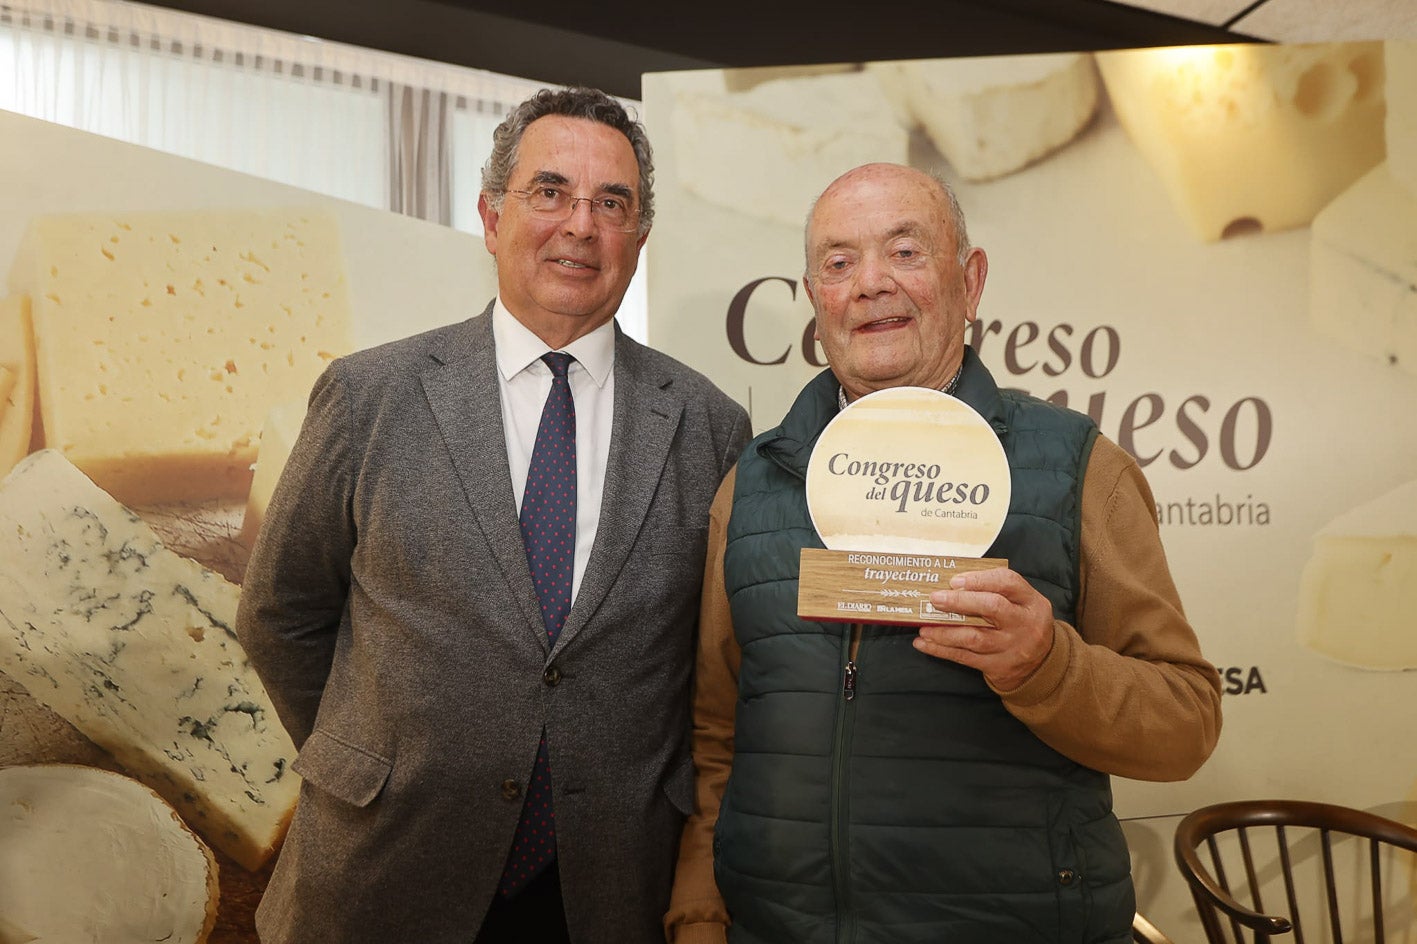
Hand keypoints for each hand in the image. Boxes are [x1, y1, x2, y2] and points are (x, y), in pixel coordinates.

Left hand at [913, 567, 1054, 690]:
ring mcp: (1012, 647)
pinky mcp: (999, 667)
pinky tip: (924, 644)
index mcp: (1031, 601)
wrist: (1041, 666)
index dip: (979, 579)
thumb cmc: (1021, 624)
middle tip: (935, 599)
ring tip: (923, 627)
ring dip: (944, 632)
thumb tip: (951, 583)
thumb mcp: (1021, 603)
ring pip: (975, 637)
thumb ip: (995, 590)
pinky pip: (966, 658)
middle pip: (992, 607)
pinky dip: (942, 650)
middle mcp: (1024, 623)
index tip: (955, 580)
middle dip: (960, 601)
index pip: (1008, 582)